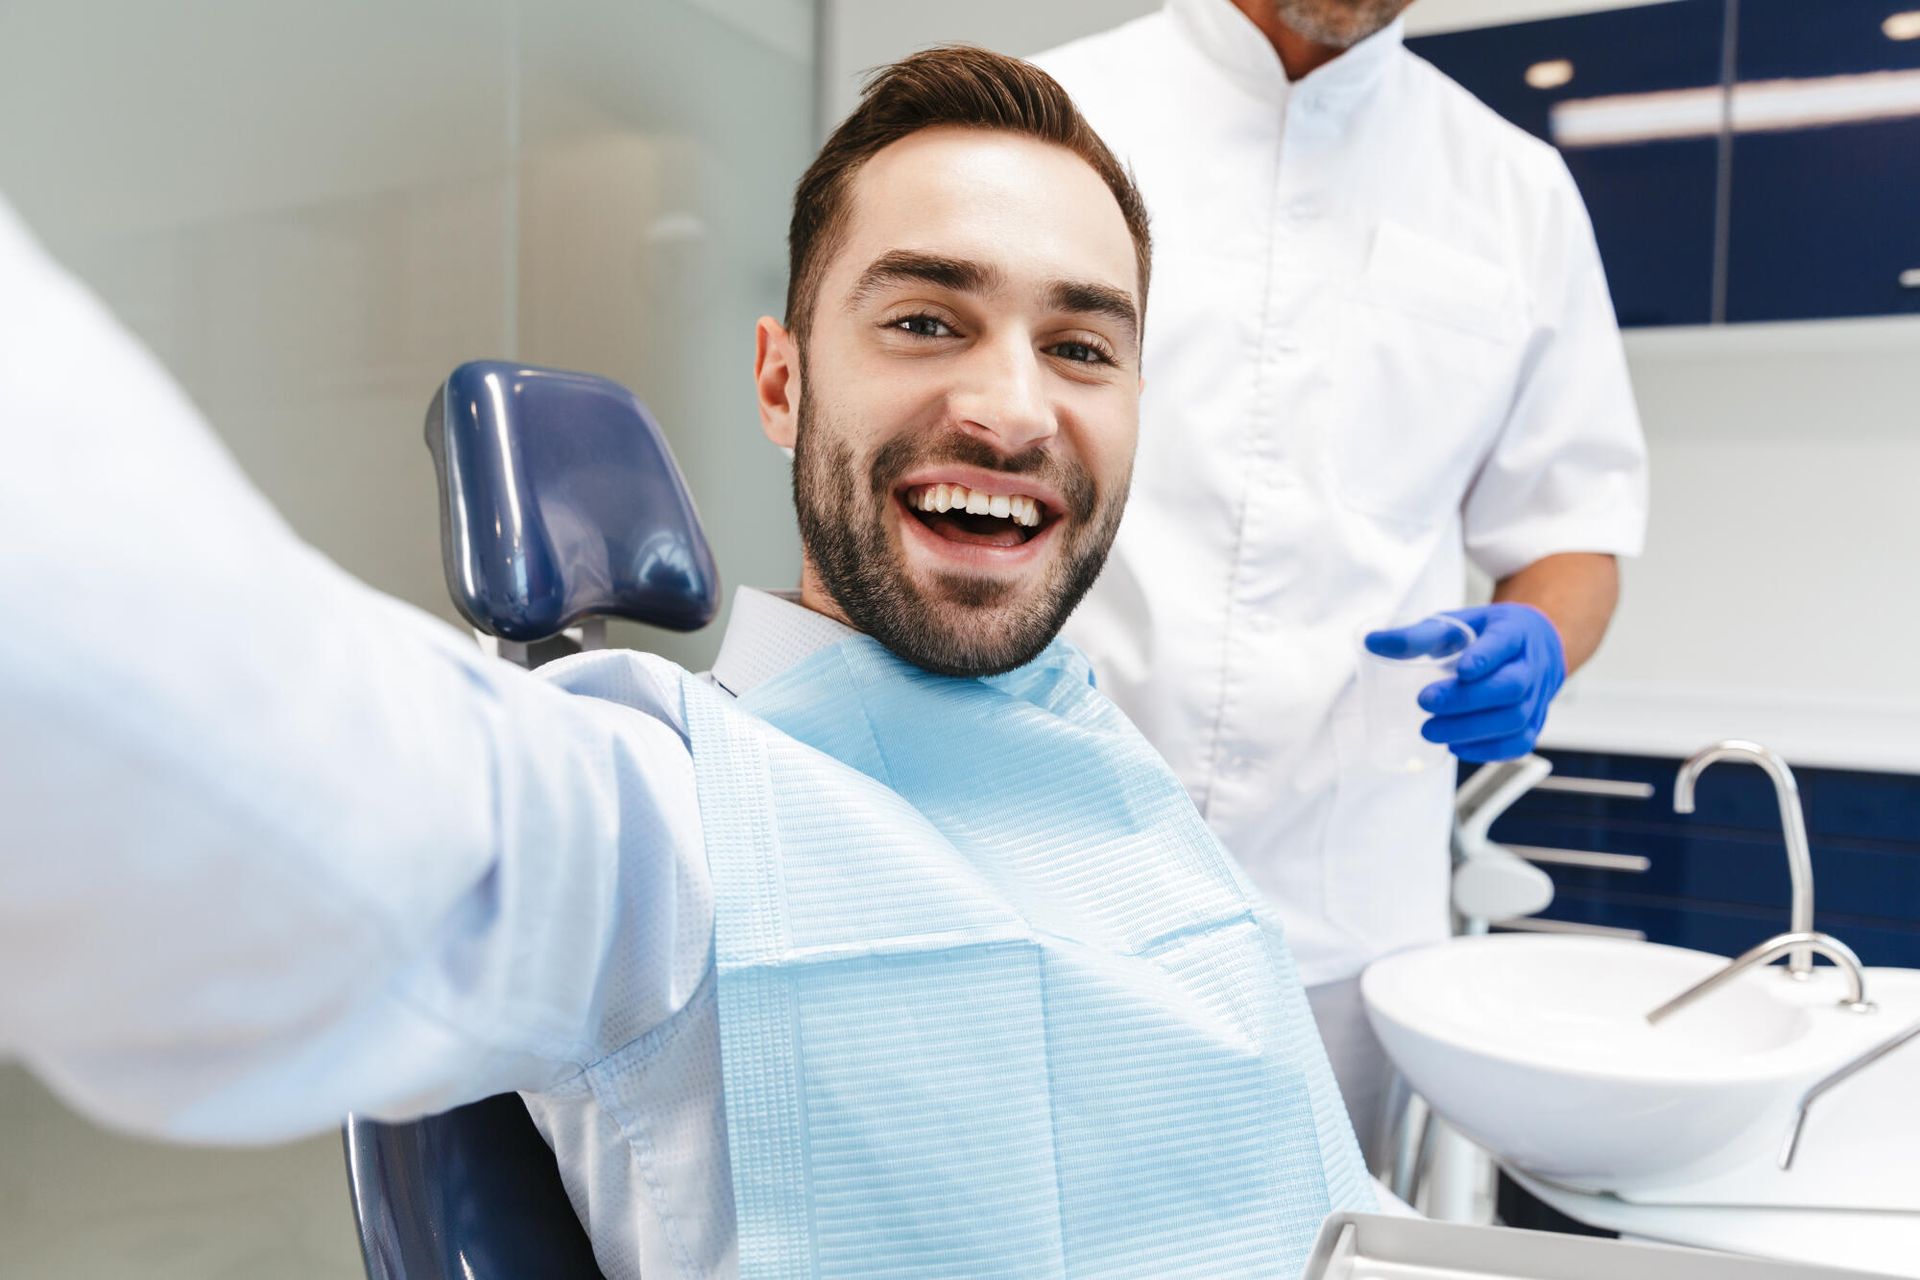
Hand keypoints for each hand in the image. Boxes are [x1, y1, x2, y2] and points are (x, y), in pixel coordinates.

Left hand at [1365, 604, 1566, 761]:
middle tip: (1425, 703)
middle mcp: (1533, 665)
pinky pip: (1518, 743)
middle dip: (1468, 699)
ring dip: (1472, 730)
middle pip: (1510, 686)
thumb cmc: (1486, 636)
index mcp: (1515, 632)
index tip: (1461, 669)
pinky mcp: (1534, 723)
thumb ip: (1417, 636)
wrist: (1534, 647)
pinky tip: (1455, 747)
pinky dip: (1487, 750)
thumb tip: (1370, 642)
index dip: (1486, 656)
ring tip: (1430, 731)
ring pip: (1515, 718)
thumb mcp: (1457, 624)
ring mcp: (1537, 697)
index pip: (1505, 643)